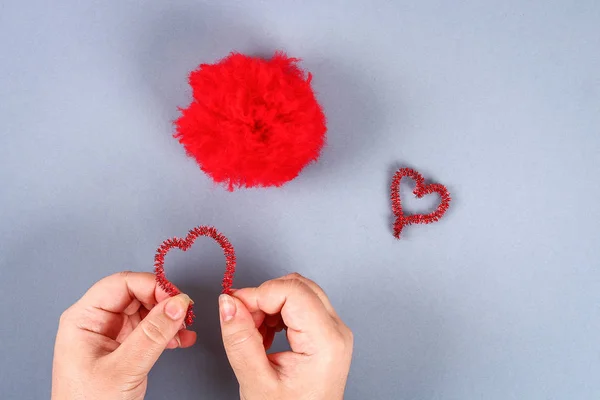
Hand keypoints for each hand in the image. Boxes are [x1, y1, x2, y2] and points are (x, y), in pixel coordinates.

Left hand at [51, 271, 195, 399]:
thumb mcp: (124, 368)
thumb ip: (152, 334)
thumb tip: (177, 304)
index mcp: (84, 319)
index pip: (121, 284)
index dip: (151, 286)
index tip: (176, 298)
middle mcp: (96, 322)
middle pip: (135, 294)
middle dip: (163, 303)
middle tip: (185, 314)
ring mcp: (109, 334)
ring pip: (146, 311)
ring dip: (168, 319)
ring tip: (184, 331)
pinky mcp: (122, 348)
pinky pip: (149, 329)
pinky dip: (167, 333)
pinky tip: (181, 340)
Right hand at [219, 273, 352, 399]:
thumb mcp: (256, 382)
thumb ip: (240, 339)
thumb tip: (228, 302)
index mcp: (325, 342)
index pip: (292, 290)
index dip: (259, 294)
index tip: (235, 308)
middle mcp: (336, 331)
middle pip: (297, 286)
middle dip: (263, 298)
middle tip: (242, 322)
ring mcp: (334, 331)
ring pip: (299, 292)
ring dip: (269, 305)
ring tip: (254, 334)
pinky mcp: (327, 334)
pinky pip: (302, 305)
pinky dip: (278, 313)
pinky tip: (265, 336)